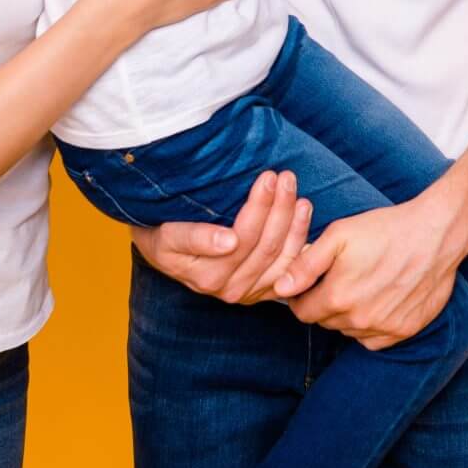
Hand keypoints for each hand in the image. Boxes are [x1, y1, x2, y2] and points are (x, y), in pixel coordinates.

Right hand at [129, 169, 315, 304]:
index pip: (243, 238)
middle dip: (278, 207)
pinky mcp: (264, 290)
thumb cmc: (162, 235)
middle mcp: (229, 289)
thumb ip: (193, 238)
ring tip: (294, 188)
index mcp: (207, 277)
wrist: (162, 253)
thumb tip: (227, 242)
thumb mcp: (166, 235)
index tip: (268, 177)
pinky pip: (290, 265)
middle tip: (284, 175)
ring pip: (282, 255)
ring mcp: (249, 292)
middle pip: (265, 246)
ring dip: (293, 220)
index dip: (259, 207)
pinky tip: (304, 212)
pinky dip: (301, 238)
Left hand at [280, 189, 467, 348]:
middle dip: (325, 303)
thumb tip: (280, 289)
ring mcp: (383, 328)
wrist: (436, 234)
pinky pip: (374, 339)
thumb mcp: (339, 236)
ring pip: (349, 330)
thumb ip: (306, 265)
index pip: (302, 312)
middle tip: (339, 278)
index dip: (302, 297)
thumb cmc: (385, 229)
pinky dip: (370, 325)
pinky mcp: (404, 331)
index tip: (311, 283)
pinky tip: (378, 300)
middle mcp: (358, 320)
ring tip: (362, 284)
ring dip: (348, 314)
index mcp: (337, 297)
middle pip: (325, 321)